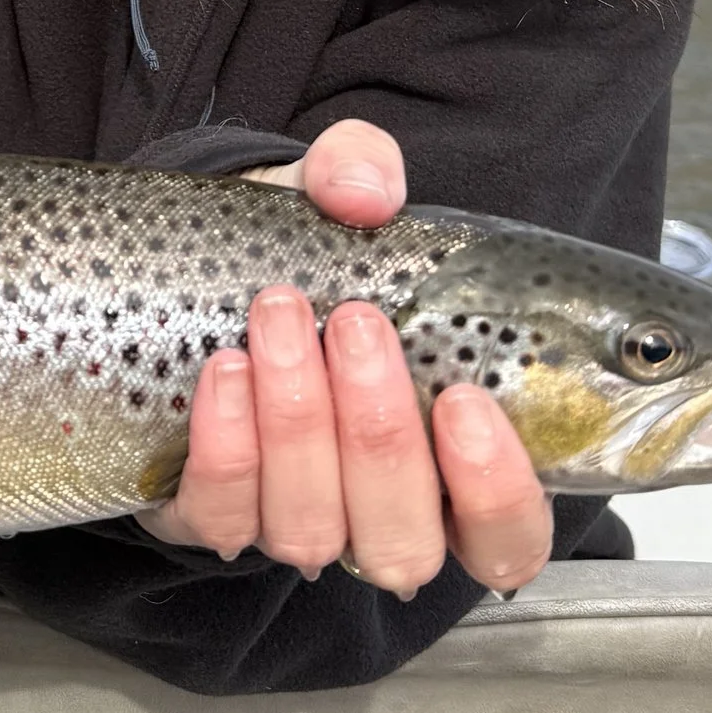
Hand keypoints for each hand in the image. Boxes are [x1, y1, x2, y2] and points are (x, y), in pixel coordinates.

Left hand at [137, 118, 553, 598]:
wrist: (202, 271)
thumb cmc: (307, 257)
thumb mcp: (337, 200)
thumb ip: (361, 170)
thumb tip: (365, 191)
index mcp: (452, 468)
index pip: (509, 540)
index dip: (496, 495)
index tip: (464, 401)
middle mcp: (379, 517)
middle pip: (401, 541)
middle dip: (379, 433)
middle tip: (356, 324)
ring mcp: (293, 523)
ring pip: (311, 530)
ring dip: (298, 425)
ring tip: (279, 319)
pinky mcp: (211, 516)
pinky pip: (222, 515)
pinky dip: (227, 445)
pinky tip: (226, 369)